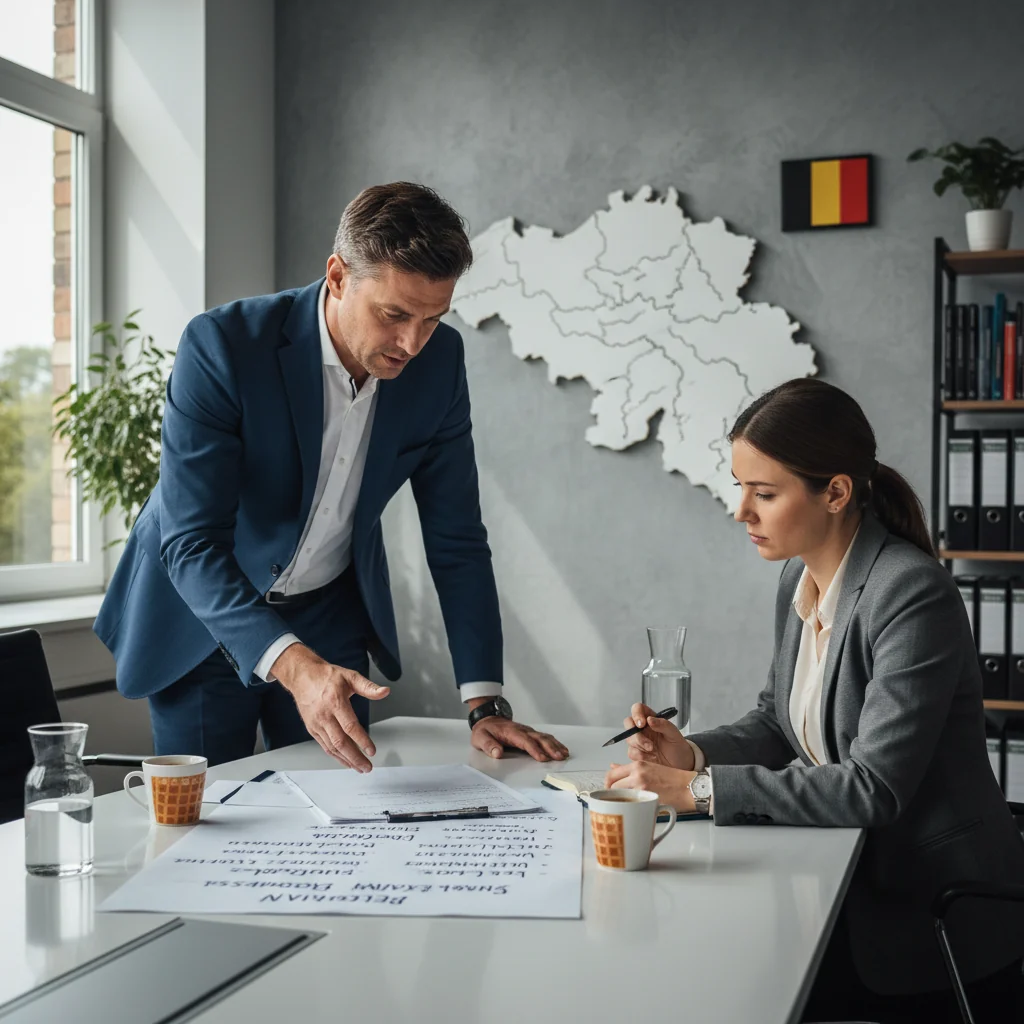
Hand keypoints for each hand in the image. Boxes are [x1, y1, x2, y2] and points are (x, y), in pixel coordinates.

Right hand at [272, 644, 388, 771]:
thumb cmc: (326, 676)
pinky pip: (324, 746)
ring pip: (332, 747)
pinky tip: (345, 761)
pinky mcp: (312, 729)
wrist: (302, 676)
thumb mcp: (350, 676)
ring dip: (346, 760)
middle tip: (367, 767)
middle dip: (355, 757)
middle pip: (340, 742)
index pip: (350, 726)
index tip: (372, 751)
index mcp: (335, 702)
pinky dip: (336, 756)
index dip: (362, 741)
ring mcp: (316, 724)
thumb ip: (368, 687)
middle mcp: (324, 715)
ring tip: (359, 768)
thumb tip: (385, 692)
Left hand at [470, 716, 568, 761]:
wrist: (488, 719)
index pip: (525, 741)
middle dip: (550, 748)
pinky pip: (544, 737)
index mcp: (511, 732)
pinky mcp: (530, 733)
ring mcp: (527, 731)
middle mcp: (522, 730)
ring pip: (544, 737)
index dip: (534, 749)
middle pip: (539, 738)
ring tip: (564, 755)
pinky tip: (562, 749)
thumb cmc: (485, 730)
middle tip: (559, 757)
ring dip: (555, 745)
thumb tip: (497, 753)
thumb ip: (488, 745)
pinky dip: (554, 743)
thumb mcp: (480, 738)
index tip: (542, 758)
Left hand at [604, 760, 696, 812]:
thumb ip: (631, 769)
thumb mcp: (650, 767)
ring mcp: (642, 787)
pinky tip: (634, 811)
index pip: (611, 774)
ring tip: (624, 807)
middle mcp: (637, 774)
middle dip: (611, 795)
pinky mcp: (648, 799)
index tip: (609, 790)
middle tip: (615, 801)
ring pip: (619, 796)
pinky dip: (630, 809)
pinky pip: (632, 805)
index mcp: (638, 765)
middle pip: (611, 786)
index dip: (607, 785)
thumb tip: (613, 767)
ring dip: (619, 802)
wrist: (690, 787)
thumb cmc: (674, 779)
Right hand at [624, 703, 693, 769]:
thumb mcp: (674, 734)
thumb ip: (663, 725)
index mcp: (650, 719)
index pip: (637, 709)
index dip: (636, 714)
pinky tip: (652, 757)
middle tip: (649, 744)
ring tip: (653, 750)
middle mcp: (642, 728)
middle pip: (629, 724)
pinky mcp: (637, 753)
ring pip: (629, 739)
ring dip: (640, 746)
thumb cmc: (677, 746)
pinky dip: (641, 756)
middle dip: (636, 734)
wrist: (680, 763)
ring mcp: (638, 741)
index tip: (642, 723)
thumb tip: (650, 719)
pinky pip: (632, 753)